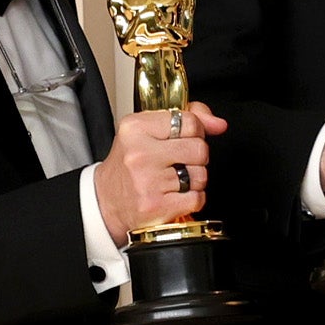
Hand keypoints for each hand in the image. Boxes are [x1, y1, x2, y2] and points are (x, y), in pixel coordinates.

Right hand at [93, 101, 224, 243]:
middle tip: (177, 162)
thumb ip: (188, 118)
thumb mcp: (149, 130)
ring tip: (173, 180)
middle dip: (196, 157)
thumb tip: (218, 123)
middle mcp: (140, 154)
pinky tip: (175, 195)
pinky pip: (198, 198)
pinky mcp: (157, 206)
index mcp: (136, 128)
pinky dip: (192, 199)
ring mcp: (148, 181)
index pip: (190, 121)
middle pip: (200, 149)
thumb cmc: (130, 164)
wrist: (106, 200)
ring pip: (201, 175)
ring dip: (194, 180)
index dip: (195, 131)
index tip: (184, 138)